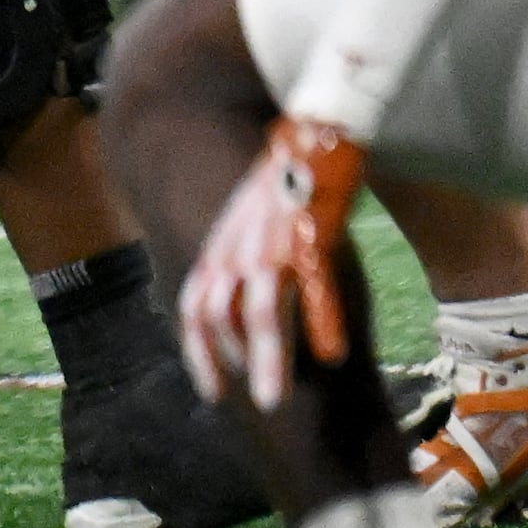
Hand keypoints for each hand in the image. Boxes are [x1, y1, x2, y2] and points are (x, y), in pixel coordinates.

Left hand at [178, 113, 366, 407]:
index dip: (198, 350)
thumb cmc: (288, 180)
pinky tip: (332, 355)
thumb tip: (239, 304)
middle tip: (252, 403)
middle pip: (218, 314)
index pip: (195, 303)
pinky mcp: (313, 231)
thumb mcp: (250, 222)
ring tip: (275, 398)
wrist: (314, 125)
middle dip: (231, 364)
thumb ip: (241, 261)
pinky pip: (315, 283)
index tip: (211, 392)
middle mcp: (237, 244)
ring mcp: (272, 239)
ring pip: (259, 308)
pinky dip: (321, 321)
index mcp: (223, 243)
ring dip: (267, 358)